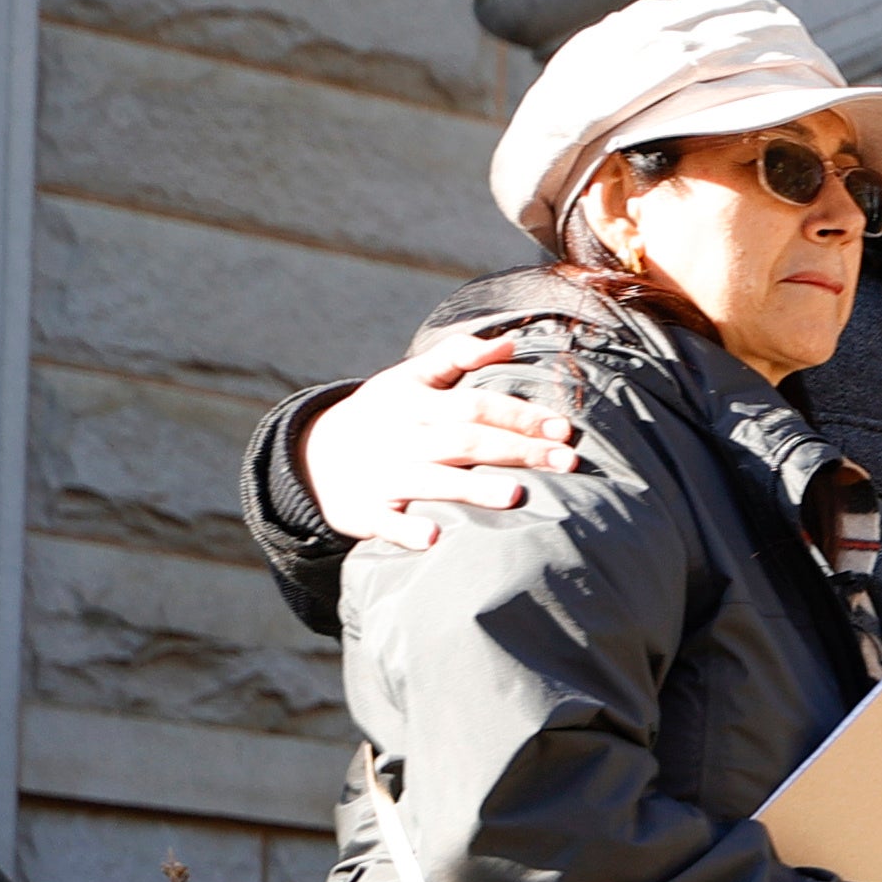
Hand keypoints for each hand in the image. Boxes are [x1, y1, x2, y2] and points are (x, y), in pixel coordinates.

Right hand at [300, 333, 583, 548]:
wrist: (313, 456)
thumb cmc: (381, 415)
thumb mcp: (409, 378)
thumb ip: (457, 356)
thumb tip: (510, 342)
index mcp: (416, 403)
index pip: (475, 406)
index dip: (519, 415)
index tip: (564, 427)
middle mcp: (402, 438)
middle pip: (465, 441)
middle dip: (517, 449)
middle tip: (567, 462)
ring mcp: (384, 476)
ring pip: (432, 482)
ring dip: (473, 490)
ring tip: (516, 495)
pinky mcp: (367, 512)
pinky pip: (387, 524)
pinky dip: (407, 532)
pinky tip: (433, 539)